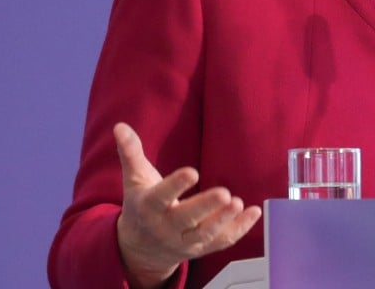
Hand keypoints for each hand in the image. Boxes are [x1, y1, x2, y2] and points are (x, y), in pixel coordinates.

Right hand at [113, 123, 262, 287]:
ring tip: (238, 203)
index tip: (192, 171)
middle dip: (206, 207)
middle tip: (224, 194)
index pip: (161, 197)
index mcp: (149, 207)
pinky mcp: (201, 248)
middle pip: (187, 219)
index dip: (175, 185)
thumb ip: (130, 152)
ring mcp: (185, 241)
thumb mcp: (134, 179)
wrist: (141, 248)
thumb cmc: (141, 205)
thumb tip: (120, 126)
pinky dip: (239, 229)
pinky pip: (222, 242)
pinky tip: (253, 212)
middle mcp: (166, 227)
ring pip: (206, 233)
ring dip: (224, 220)